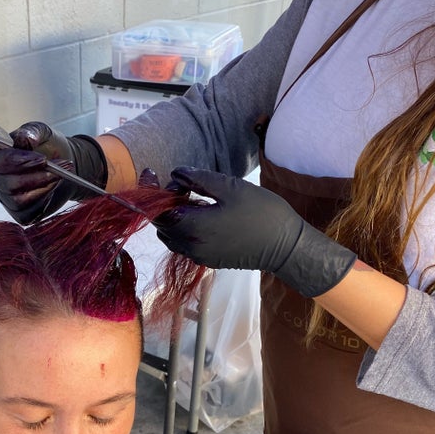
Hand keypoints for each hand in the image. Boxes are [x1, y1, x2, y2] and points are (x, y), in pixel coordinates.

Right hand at [0, 122, 106, 224]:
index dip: (20, 161)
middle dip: (36, 176)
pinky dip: (44, 201)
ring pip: (19, 200)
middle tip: (59, 167)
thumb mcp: (42, 132)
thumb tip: (28, 138)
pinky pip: (29, 213)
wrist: (62, 165)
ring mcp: (6, 198)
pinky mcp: (20, 213)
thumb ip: (33, 131)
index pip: (0, 162)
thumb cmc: (47, 147)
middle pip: (8, 184)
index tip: (42, 159)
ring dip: (42, 188)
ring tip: (60, 176)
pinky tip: (54, 188)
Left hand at [154, 167, 356, 297]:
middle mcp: (190, 246)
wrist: (285, 245)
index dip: (149, 191)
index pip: (155, 211)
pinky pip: (185, 243)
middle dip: (163, 203)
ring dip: (174, 216)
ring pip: (171, 236)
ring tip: (193, 199)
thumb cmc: (261, 212)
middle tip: (182, 185)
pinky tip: (203, 214)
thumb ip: (198, 179)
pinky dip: (184, 228)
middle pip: (161, 224)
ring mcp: (199, 256)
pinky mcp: (208, 260)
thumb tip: (175, 173)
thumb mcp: (230, 187)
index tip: (151, 173)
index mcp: (193, 227)